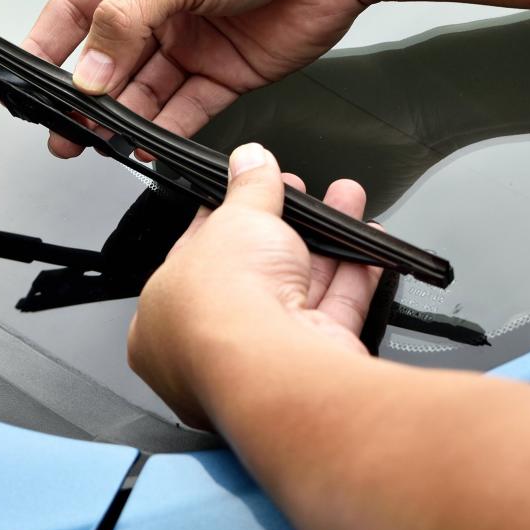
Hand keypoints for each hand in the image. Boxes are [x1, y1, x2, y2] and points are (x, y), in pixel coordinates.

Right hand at [22, 0, 372, 157]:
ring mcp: (191, 40)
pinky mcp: (224, 71)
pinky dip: (164, 130)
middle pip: (108, 59)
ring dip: (120, 118)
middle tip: (64, 127)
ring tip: (100, 141)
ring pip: (143, 90)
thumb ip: (125, 20)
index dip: (48, 45)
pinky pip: (185, 108)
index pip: (76, 8)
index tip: (26, 78)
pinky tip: (146, 143)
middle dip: (84, 97)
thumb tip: (89, 71)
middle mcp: (160, 4)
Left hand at [127, 143, 381, 429]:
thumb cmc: (222, 307)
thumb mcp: (232, 221)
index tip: (251, 194)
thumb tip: (249, 160)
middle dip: (285, 225)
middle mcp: (209, 346)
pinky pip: (333, 313)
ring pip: (298, 290)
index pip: (194, 259)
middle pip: (253, 275)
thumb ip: (247, 188)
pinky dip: (354, 277)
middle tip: (300, 193)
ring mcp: (262, 360)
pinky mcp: (309, 366)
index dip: (225, 221)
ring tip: (344, 198)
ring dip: (326, 242)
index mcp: (161, 318)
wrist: (274, 369)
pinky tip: (368, 244)